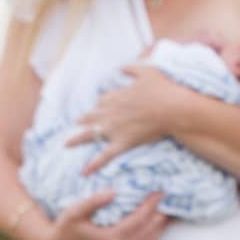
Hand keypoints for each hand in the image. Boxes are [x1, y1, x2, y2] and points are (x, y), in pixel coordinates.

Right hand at [49, 190, 167, 239]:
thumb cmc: (65, 227)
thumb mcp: (74, 211)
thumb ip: (94, 201)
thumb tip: (113, 192)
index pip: (138, 220)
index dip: (151, 205)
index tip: (160, 192)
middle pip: (147, 233)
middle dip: (160, 216)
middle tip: (171, 201)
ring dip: (158, 229)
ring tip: (168, 214)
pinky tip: (155, 230)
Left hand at [68, 63, 188, 172]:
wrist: (172, 109)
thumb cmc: (162, 89)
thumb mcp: (145, 71)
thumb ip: (130, 69)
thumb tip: (120, 68)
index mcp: (116, 96)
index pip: (102, 101)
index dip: (102, 104)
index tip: (103, 107)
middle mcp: (111, 112)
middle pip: (91, 116)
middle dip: (83, 119)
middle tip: (75, 122)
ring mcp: (115, 128)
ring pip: (90, 134)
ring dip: (77, 139)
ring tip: (67, 143)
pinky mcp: (123, 143)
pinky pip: (105, 155)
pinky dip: (94, 164)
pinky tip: (84, 171)